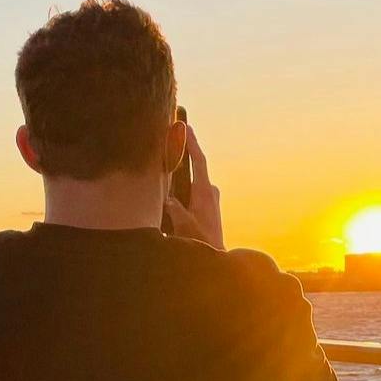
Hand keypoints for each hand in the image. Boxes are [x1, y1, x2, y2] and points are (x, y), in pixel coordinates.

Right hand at [164, 124, 223, 249]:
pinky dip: (182, 185)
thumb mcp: (183, 223)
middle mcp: (210, 191)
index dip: (192, 142)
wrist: (215, 255)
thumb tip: (165, 197)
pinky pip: (192, 189)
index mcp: (205, 191)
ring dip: (180, 172)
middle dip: (183, 152)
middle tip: (173, 134)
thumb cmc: (201, 241)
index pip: (198, 160)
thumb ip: (173, 208)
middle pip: (194, 166)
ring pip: (191, 179)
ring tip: (167, 159)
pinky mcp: (207, 205)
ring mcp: (209, 198)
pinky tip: (170, 186)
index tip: (186, 126)